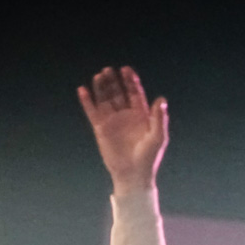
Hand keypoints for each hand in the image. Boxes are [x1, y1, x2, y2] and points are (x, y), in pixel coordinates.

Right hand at [77, 67, 169, 196]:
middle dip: (114, 81)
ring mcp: (112, 120)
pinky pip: (92, 112)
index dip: (131, 81)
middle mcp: (126, 115)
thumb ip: (159, 118)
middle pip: (118, 93)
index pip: (135, 93)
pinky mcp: (100, 128)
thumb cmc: (148, 158)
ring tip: (99, 75)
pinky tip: (83, 90)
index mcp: (141, 114)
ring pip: (105, 99)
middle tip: (109, 70)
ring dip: (102, 87)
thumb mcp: (157, 137)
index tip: (126, 70)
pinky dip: (87, 101)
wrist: (132, 174)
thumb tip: (161, 100)